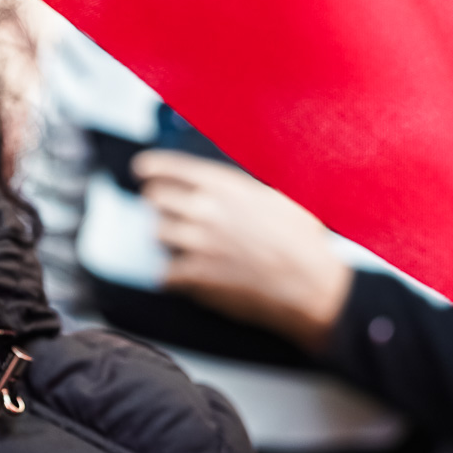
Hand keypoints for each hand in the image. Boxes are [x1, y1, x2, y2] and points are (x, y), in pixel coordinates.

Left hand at [129, 150, 351, 350]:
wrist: (310, 286)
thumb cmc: (304, 243)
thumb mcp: (281, 198)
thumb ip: (248, 189)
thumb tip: (236, 186)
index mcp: (226, 187)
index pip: (172, 167)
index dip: (152, 167)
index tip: (142, 169)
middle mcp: (207, 210)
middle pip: (155, 198)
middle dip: (157, 203)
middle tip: (163, 208)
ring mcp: (199, 244)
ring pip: (157, 233)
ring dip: (165, 237)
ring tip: (178, 242)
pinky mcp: (197, 276)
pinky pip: (165, 272)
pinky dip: (171, 275)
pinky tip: (181, 275)